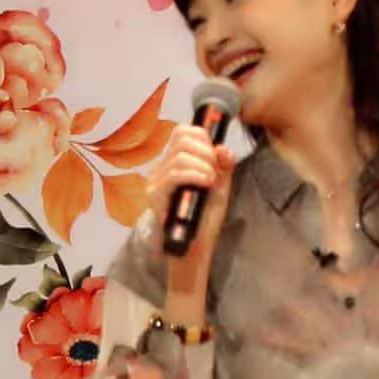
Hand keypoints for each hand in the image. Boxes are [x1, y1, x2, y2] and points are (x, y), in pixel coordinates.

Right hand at [146, 124, 235, 257]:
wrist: (196, 246)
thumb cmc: (205, 217)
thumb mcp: (220, 185)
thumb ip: (223, 165)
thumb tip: (223, 147)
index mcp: (174, 162)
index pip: (183, 132)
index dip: (203, 137)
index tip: (216, 156)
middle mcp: (161, 168)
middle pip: (182, 138)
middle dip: (206, 151)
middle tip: (215, 170)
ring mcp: (156, 181)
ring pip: (180, 156)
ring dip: (203, 165)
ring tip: (211, 181)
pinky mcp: (155, 195)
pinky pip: (174, 175)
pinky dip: (195, 175)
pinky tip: (207, 184)